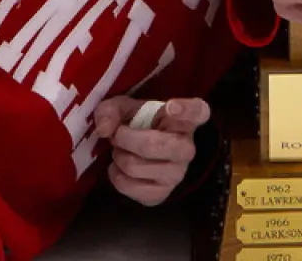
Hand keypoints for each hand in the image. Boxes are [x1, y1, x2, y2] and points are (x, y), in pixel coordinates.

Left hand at [91, 96, 210, 205]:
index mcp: (186, 120)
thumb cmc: (141, 124)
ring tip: (121, 151)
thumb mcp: (126, 108)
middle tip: (118, 135)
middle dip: (124, 138)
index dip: (185, 109)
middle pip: (151, 145)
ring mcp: (177, 174)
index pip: (197, 112)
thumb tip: (104, 129)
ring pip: (134, 166)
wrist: (145, 152)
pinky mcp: (162, 194)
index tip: (171, 107)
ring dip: (118, 157)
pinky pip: (129, 186)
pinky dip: (116, 176)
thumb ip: (111, 110)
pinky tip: (122, 168)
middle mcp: (187, 149)